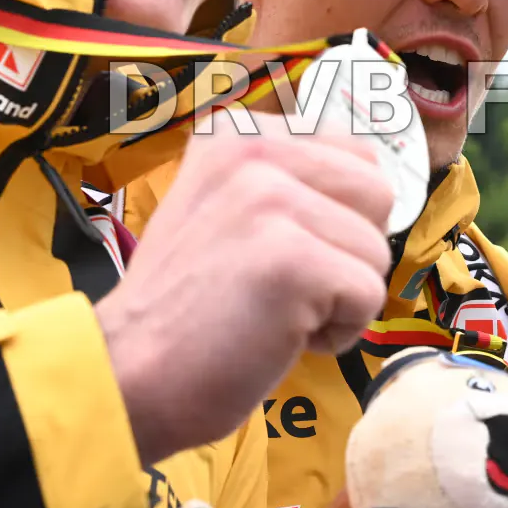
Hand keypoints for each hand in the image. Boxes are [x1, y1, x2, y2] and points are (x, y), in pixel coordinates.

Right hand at [96, 114, 392, 463]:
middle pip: (378, 196)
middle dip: (349, 254)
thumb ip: (290, 182)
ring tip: (274, 312)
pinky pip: (368, 295)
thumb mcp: (225, 208)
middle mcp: (254, 149)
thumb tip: (378, 183)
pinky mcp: (292, 258)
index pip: (356, 154)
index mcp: (239, 132)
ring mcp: (271, 200)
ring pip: (377, 251)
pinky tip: (280, 337)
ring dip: (340, 299)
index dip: (339, 217)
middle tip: (285, 286)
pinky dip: (338, 333)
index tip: (280, 251)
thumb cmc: (189, 309)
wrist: (129, 375)